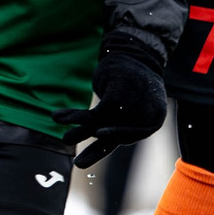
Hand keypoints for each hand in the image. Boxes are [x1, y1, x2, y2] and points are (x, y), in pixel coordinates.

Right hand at [57, 39, 169, 169]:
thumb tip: (104, 136)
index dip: (113, 138)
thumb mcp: (136, 99)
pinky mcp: (115, 102)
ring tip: (64, 139)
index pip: (132, 135)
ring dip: (78, 133)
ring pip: (100, 128)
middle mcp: (146, 116)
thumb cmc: (133, 77)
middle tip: (78, 165)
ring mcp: (132, 110)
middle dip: (96, 152)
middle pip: (118, 138)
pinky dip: (74, 118)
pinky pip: (91, 118)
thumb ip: (125, 121)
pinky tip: (58, 116)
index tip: (98, 136)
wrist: (133, 49)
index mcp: (155, 118)